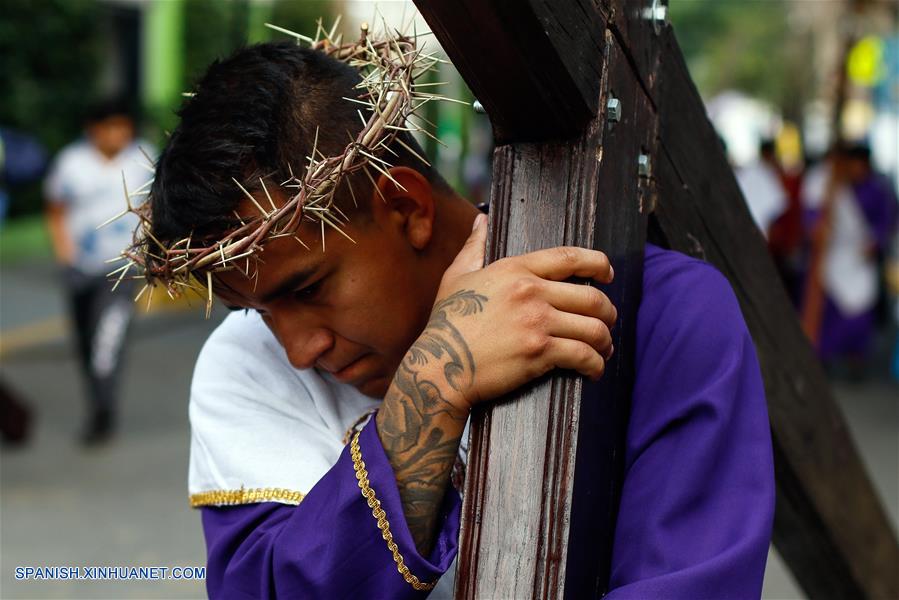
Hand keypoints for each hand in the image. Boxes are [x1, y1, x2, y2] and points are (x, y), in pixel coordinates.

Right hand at [414, 213, 616, 413]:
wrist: (440, 365)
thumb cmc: (447, 323)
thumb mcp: (457, 276)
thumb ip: (474, 247)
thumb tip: (482, 220)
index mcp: (515, 269)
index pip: (569, 257)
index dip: (598, 264)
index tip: (607, 274)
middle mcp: (531, 291)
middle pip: (592, 297)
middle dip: (607, 313)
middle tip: (606, 323)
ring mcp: (537, 321)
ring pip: (594, 328)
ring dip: (605, 341)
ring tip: (602, 350)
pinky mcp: (540, 351)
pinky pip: (584, 355)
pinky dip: (595, 364)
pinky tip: (593, 370)